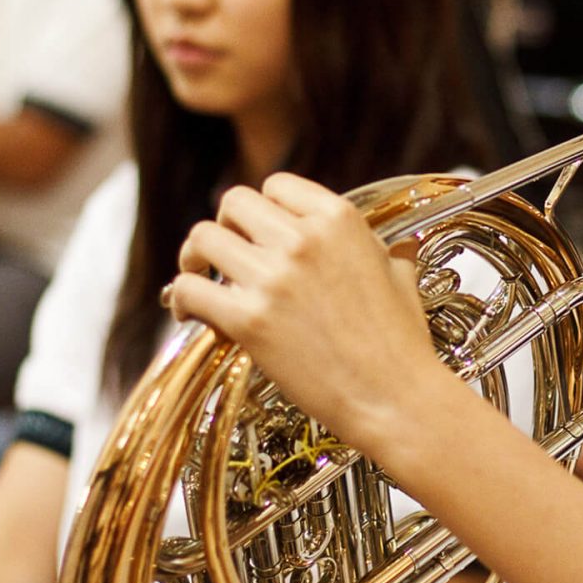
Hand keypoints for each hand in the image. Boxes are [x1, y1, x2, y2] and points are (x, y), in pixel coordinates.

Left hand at [164, 172, 454, 454]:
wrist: (395, 397)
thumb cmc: (401, 343)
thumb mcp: (400, 277)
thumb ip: (385, 252)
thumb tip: (395, 247)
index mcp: (339, 219)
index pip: (277, 185)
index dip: (262, 208)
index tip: (258, 232)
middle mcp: (303, 238)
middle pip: (234, 203)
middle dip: (224, 225)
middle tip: (223, 253)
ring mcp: (274, 277)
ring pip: (202, 238)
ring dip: (194, 257)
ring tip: (198, 278)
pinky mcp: (249, 320)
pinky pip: (189, 289)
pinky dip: (182, 298)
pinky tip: (190, 313)